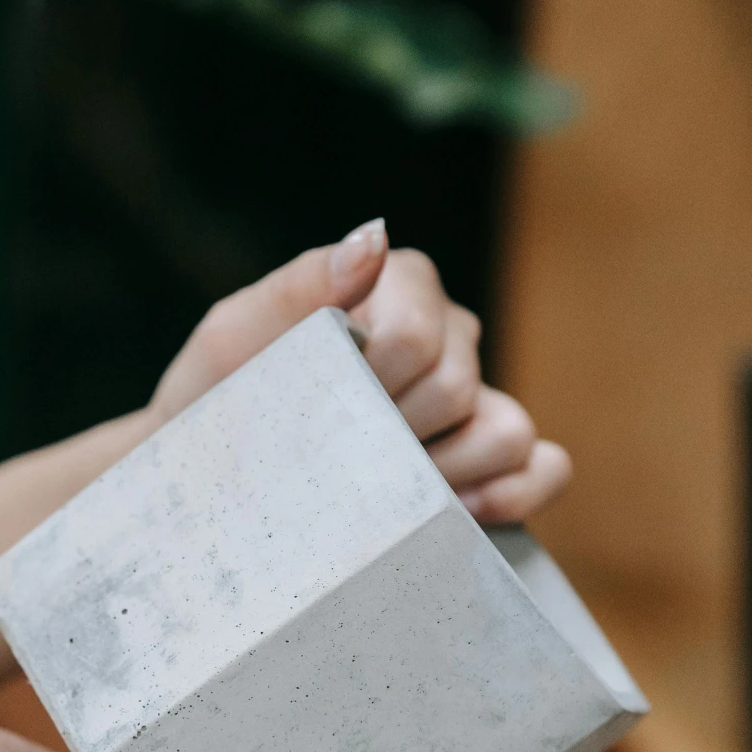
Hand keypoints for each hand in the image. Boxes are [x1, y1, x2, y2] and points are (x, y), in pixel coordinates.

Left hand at [147, 219, 571, 524]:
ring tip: (376, 490)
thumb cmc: (217, 398)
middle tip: (333, 452)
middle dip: (389, 433)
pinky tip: (453, 513)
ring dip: (439, 474)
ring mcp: (474, 396)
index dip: (371, 379)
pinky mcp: (491, 459)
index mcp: (392, 285)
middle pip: (457, 386)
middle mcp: (446, 333)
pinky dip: (511, 494)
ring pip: (506, 431)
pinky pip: (543, 467)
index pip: (419, 330)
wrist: (207, 476)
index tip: (318, 402)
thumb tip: (373, 238)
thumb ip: (300, 285)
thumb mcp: (232, 339)